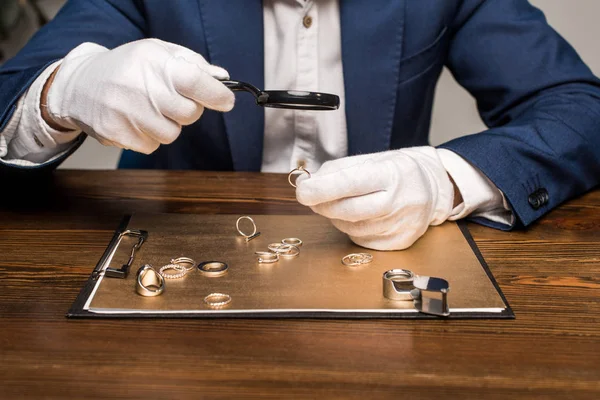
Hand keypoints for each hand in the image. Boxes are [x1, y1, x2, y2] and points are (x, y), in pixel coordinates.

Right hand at [43, 39, 234, 153]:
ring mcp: (127, 114)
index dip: (217, 95)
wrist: (79, 84)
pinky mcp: (117, 134)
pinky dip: (149, 136)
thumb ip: (193, 64)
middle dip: (189, 110)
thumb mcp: (157, 52)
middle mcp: (141, 88)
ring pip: (172, 134)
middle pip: (189, 114)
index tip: (226, 100)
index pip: (196, 82)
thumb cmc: (127, 67)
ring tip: (150, 108)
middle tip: (174, 100)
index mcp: (154, 63)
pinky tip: (134, 120)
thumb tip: (222, 79)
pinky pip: (151, 145)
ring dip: (168, 125)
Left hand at [296, 147, 455, 249]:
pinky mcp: (400, 242)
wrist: (432, 189)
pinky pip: (362, 239)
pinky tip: (355, 217)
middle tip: (310, 198)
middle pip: (349, 210)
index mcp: (393, 173)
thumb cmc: (396, 171)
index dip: (322, 189)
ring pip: (352, 227)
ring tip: (337, 204)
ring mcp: (402, 224)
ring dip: (335, 217)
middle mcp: (400, 200)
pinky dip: (350, 229)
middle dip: (323, 205)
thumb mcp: (372, 159)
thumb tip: (310, 183)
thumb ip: (339, 170)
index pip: (351, 183)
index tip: (302, 191)